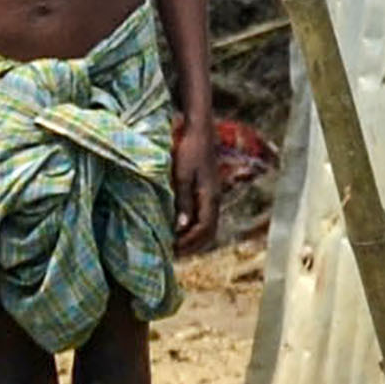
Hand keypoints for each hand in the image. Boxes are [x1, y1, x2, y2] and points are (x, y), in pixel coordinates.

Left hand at [172, 117, 220, 250]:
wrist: (199, 129)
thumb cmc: (188, 150)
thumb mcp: (181, 175)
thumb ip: (182, 202)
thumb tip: (181, 227)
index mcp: (210, 197)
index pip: (203, 230)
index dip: (188, 243)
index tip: (170, 249)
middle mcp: (214, 199)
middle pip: (209, 233)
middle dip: (192, 246)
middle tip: (172, 254)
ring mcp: (212, 195)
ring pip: (208, 226)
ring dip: (194, 239)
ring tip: (175, 245)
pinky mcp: (207, 191)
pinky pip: (205, 217)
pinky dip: (194, 228)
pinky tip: (180, 228)